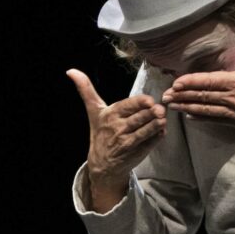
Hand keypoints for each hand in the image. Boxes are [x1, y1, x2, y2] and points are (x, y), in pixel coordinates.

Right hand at [66, 67, 166, 188]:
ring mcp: (127, 143)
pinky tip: (162, 131)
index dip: (139, 103)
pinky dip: (156, 138)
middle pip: (137, 119)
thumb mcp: (93, 111)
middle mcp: (118, 129)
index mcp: (110, 115)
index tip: (149, 101)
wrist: (102, 163)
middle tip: (160, 109)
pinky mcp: (136, 153)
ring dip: (155, 125)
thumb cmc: (100, 132)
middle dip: (150, 114)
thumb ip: (86, 90)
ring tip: (163, 119)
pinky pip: (148, 144)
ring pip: (144, 132)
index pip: (127, 106)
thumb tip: (70, 70)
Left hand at [163, 31, 234, 140]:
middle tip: (165, 96)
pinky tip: (190, 116)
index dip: (192, 82)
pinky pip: (215, 119)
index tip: (177, 81)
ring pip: (205, 109)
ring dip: (187, 107)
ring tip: (171, 106)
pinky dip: (201, 118)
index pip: (211, 81)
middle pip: (203, 96)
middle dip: (182, 96)